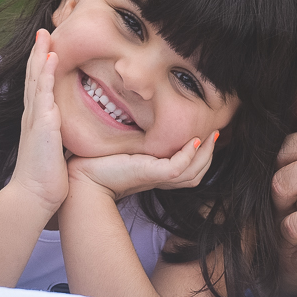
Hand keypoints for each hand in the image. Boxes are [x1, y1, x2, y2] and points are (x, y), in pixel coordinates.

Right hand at [7, 29, 68, 212]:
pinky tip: (51, 59)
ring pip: (36, 80)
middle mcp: (34, 116)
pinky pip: (43, 93)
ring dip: (40, 56)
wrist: (34, 195)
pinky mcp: (41, 124)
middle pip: (33, 77)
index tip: (48, 48)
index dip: (41, 66)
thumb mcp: (55, 150)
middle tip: (44, 31)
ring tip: (46, 35)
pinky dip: (45, 74)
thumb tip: (67, 133)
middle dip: (38, 53)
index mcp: (38, 121)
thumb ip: (58, 138)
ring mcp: (36, 118)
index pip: (38, 87)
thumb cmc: (47, 177)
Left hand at [67, 129, 218, 200]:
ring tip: (209, 136)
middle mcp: (159, 178)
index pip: (188, 169)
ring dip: (205, 154)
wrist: (80, 178)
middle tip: (216, 133)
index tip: (207, 135)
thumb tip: (139, 119)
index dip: (202, 155)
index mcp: (155, 173)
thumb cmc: (96, 163)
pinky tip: (193, 141)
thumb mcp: (123, 149)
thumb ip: (136, 141)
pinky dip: (190, 155)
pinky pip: (179, 167)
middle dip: (210, 154)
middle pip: (197, 173)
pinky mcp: (149, 173)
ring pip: (193, 172)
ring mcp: (155, 177)